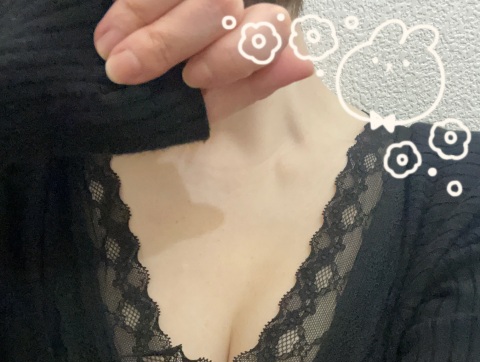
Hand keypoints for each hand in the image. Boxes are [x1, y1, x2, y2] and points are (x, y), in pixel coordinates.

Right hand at [93, 0, 314, 123]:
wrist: (120, 88)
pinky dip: (127, 10)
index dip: (230, 55)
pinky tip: (106, 32)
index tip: (190, 80)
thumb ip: (250, 85)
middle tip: (123, 70)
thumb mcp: (213, 100)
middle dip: (166, 41)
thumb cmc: (174, 97)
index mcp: (255, 26)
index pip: (268, 28)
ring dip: (137, 18)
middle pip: (219, 3)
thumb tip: (304, 63)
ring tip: (106, 50)